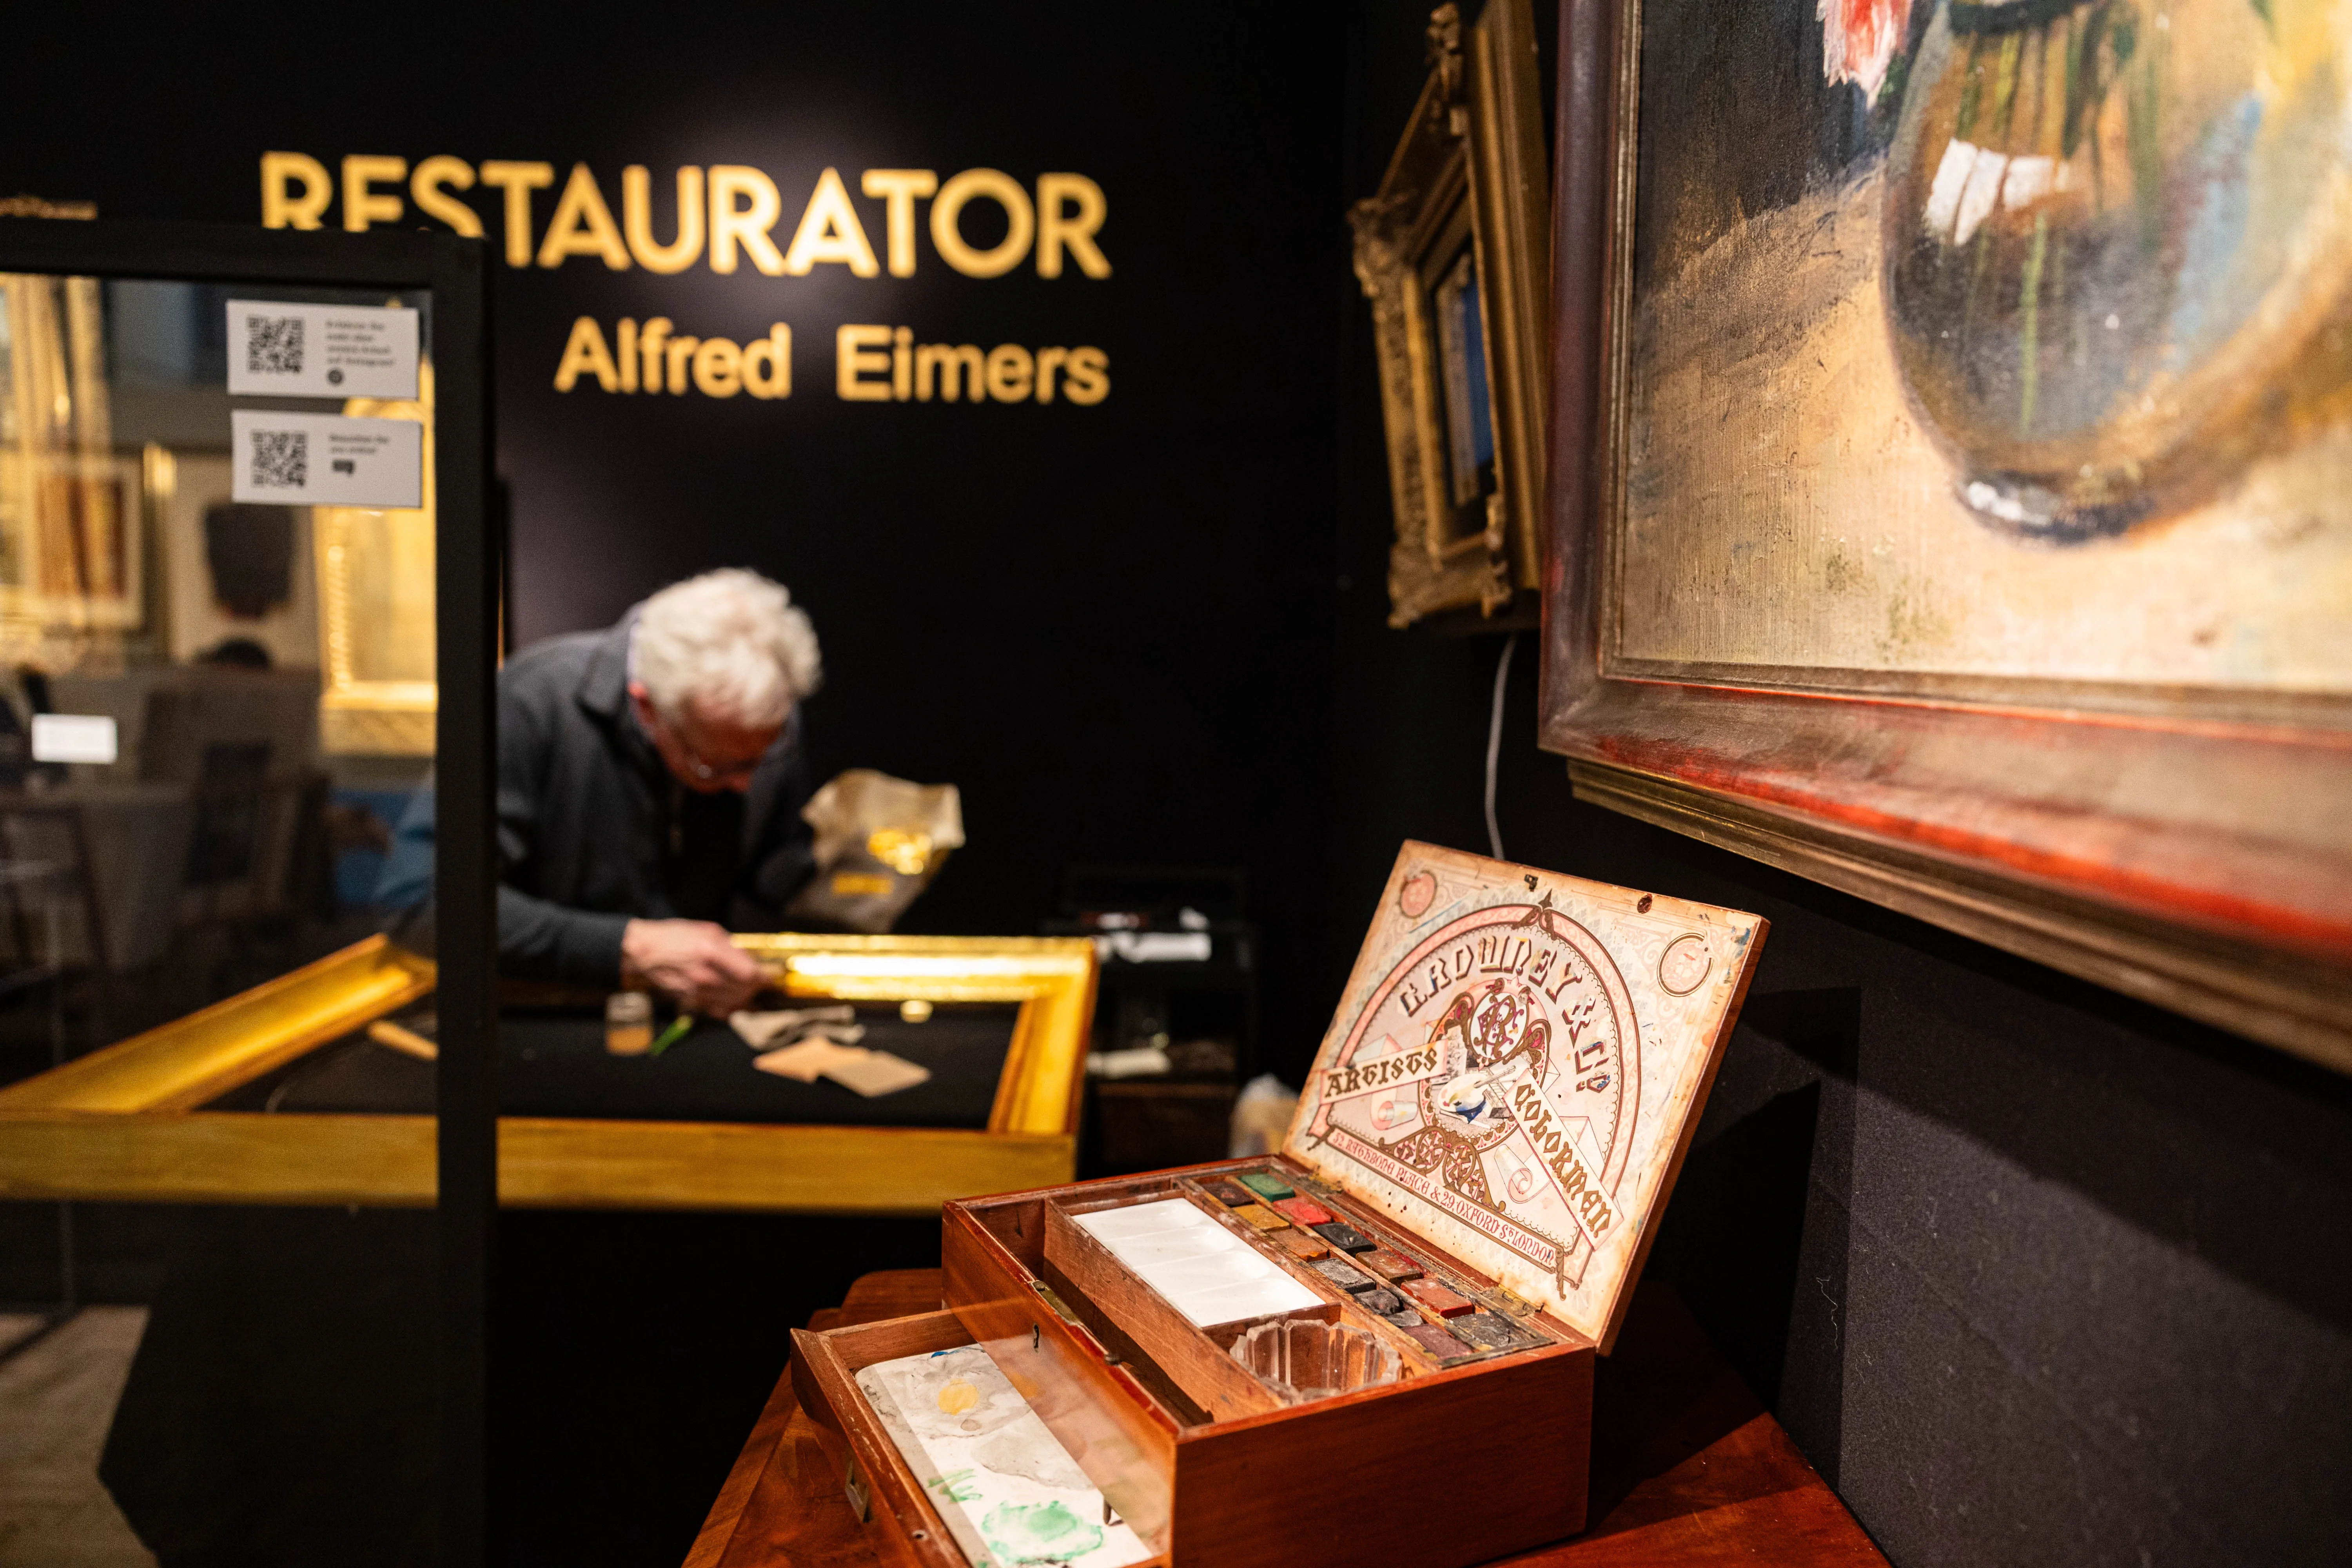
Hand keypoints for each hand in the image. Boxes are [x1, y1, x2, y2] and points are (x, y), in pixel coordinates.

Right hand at [620, 919, 765, 1015]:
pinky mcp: (691, 1001)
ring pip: (734, 1003)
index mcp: (712, 952)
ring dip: (744, 998)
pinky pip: (719, 1011)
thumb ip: (732, 947)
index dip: (764, 978)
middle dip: (755, 987)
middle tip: (757, 981)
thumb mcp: (709, 930)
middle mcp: (706, 975)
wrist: (645, 952)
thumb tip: (751, 962)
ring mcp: (698, 991)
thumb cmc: (676, 936)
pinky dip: (729, 1007)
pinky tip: (730, 998)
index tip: (768, 977)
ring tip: (745, 989)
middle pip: (745, 991)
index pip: (750, 975)